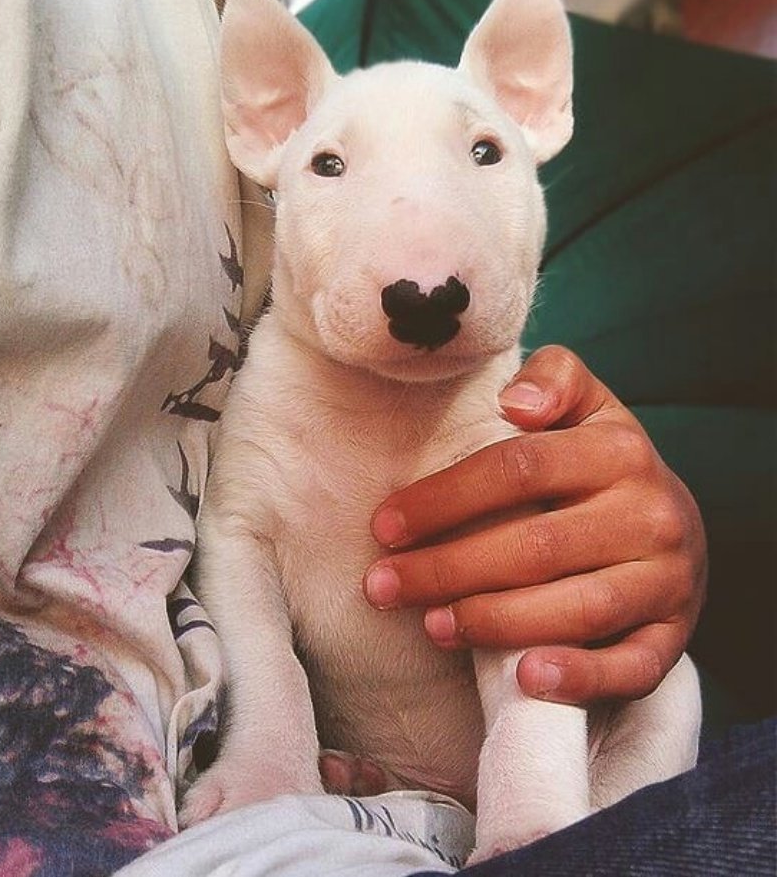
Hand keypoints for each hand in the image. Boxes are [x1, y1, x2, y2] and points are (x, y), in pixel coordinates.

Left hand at [363, 345, 706, 704]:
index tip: (386, 526)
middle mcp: (651, 515)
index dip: (446, 498)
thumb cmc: (601, 463)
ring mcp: (667, 581)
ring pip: (579, 609)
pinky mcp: (672, 636)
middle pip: (538, 546)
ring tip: (432, 626)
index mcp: (620, 451)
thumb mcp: (586, 404)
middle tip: (384, 586)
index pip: (521, 469)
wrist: (674, 523)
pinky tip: (524, 679)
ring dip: (497, 622)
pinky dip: (580, 676)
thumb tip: (514, 404)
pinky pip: (632, 667)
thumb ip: (553, 380)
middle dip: (449, 568)